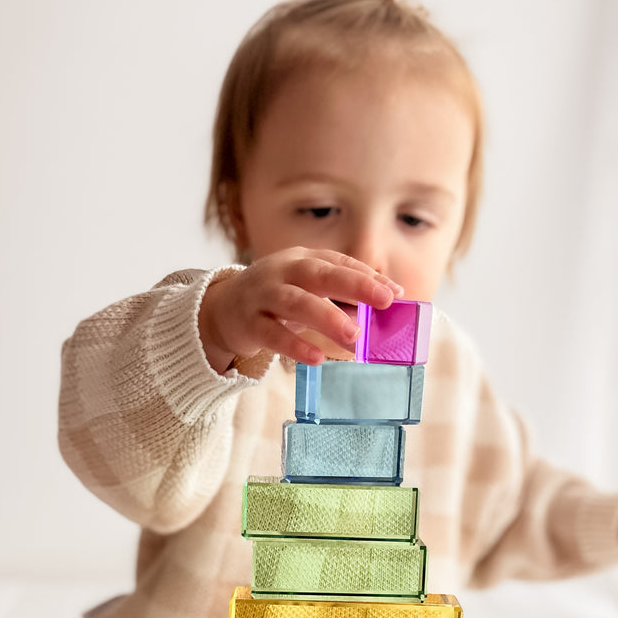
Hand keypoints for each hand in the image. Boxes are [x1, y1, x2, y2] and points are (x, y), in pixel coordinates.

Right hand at [198, 249, 402, 373]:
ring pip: (296, 303)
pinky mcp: (249, 323)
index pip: (337, 263)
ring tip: (355, 337)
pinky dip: (296, 346)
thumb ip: (342, 295)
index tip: (395, 293)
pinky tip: (317, 357)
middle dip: (354, 286)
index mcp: (302, 260)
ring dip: (328, 318)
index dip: (366, 277)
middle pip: (319, 274)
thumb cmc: (277, 298)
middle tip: (384, 302)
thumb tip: (388, 302)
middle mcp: (282, 272)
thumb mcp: (307, 289)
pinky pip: (273, 334)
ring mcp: (263, 296)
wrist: (222, 309)